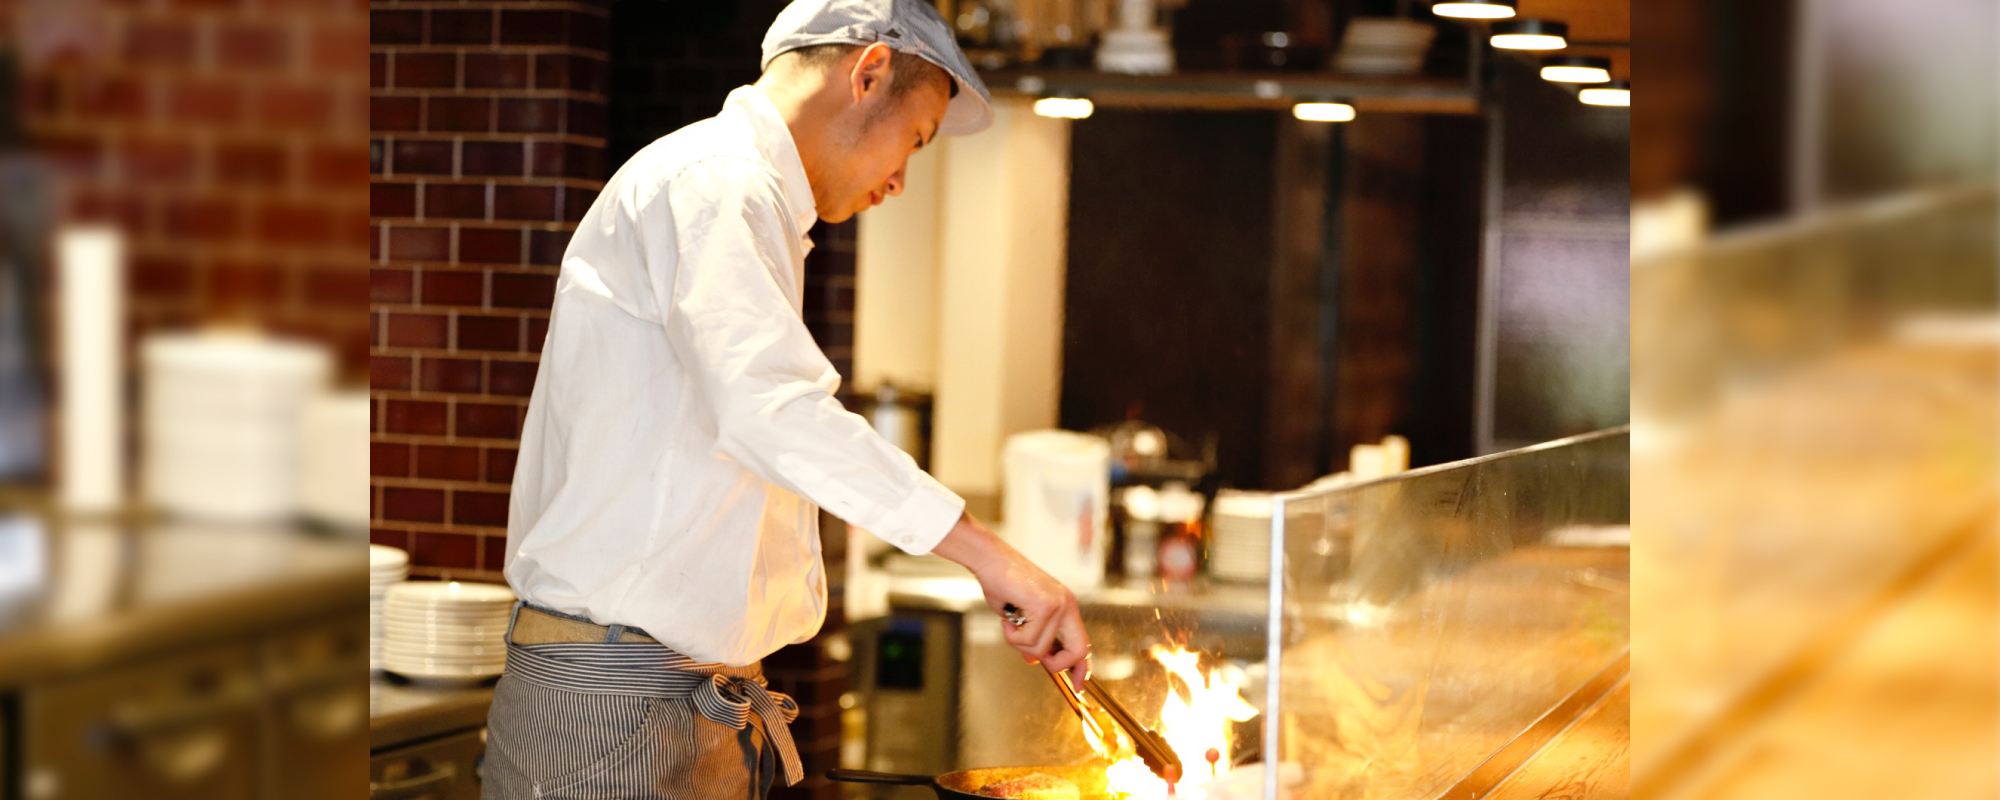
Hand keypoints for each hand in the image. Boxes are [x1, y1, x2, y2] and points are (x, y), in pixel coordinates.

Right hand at [930, 513, 1090, 689]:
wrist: (990, 560)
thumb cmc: (1003, 584)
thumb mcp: (1020, 617)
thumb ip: (1033, 637)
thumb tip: (1035, 660)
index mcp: (1066, 607)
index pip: (1084, 644)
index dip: (1083, 668)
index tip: (1078, 686)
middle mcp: (1067, 605)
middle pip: (1078, 651)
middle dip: (1056, 664)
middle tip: (1034, 658)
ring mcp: (1058, 605)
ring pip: (1042, 648)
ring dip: (1019, 643)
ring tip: (1010, 623)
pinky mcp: (1044, 606)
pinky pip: (1028, 639)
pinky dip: (1012, 635)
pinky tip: (1007, 617)